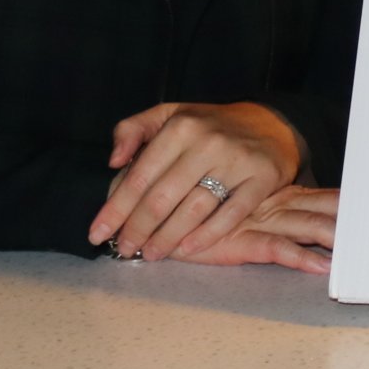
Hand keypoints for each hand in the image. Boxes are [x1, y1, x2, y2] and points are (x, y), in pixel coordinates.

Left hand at [89, 101, 303, 258]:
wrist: (271, 123)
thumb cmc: (209, 126)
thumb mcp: (169, 114)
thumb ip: (132, 129)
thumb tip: (114, 162)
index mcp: (180, 127)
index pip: (140, 177)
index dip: (116, 209)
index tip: (98, 234)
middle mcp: (207, 142)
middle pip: (162, 197)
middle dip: (137, 229)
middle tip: (124, 250)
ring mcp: (237, 160)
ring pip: (194, 209)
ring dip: (167, 238)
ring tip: (151, 254)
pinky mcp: (262, 177)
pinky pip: (231, 214)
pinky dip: (207, 235)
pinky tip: (187, 249)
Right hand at [160, 186, 338, 274]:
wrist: (153, 211)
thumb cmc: (192, 207)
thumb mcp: (230, 203)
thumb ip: (256, 202)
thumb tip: (293, 208)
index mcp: (274, 193)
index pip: (321, 195)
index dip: (350, 199)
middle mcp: (273, 205)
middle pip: (324, 208)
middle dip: (356, 216)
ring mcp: (259, 222)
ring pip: (309, 227)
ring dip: (338, 236)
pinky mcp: (242, 241)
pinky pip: (279, 251)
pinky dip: (303, 259)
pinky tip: (323, 267)